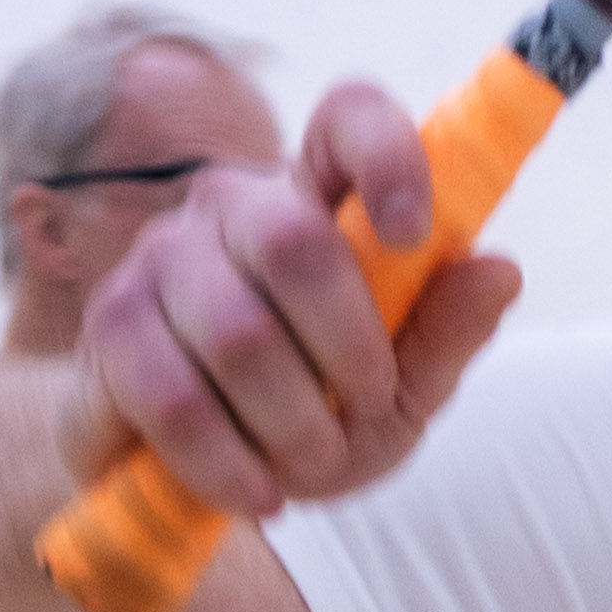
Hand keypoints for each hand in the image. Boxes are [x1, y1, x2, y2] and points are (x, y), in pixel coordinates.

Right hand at [62, 77, 521, 520]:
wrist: (195, 478)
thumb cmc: (311, 413)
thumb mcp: (399, 389)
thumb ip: (446, 332)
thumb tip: (501, 269)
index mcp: (318, 197)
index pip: (349, 118)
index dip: (388, 156)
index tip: (413, 234)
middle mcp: (232, 204)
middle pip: (296, 243)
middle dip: (349, 353)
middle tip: (363, 409)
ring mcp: (160, 258)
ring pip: (238, 335)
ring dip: (295, 425)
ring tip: (310, 460)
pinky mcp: (110, 327)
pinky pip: (175, 400)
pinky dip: (232, 464)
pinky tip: (259, 492)